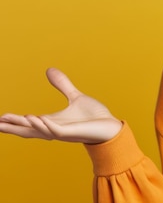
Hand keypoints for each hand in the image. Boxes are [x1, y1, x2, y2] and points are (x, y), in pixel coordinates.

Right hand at [0, 68, 121, 143]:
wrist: (112, 126)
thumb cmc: (95, 116)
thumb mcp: (75, 97)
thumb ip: (62, 85)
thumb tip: (49, 70)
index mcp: (53, 122)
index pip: (29, 123)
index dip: (14, 122)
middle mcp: (54, 128)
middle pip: (28, 130)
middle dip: (12, 127)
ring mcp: (63, 132)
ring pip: (39, 130)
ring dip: (25, 125)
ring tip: (8, 120)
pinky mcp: (73, 132)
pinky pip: (55, 130)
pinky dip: (44, 125)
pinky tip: (35, 118)